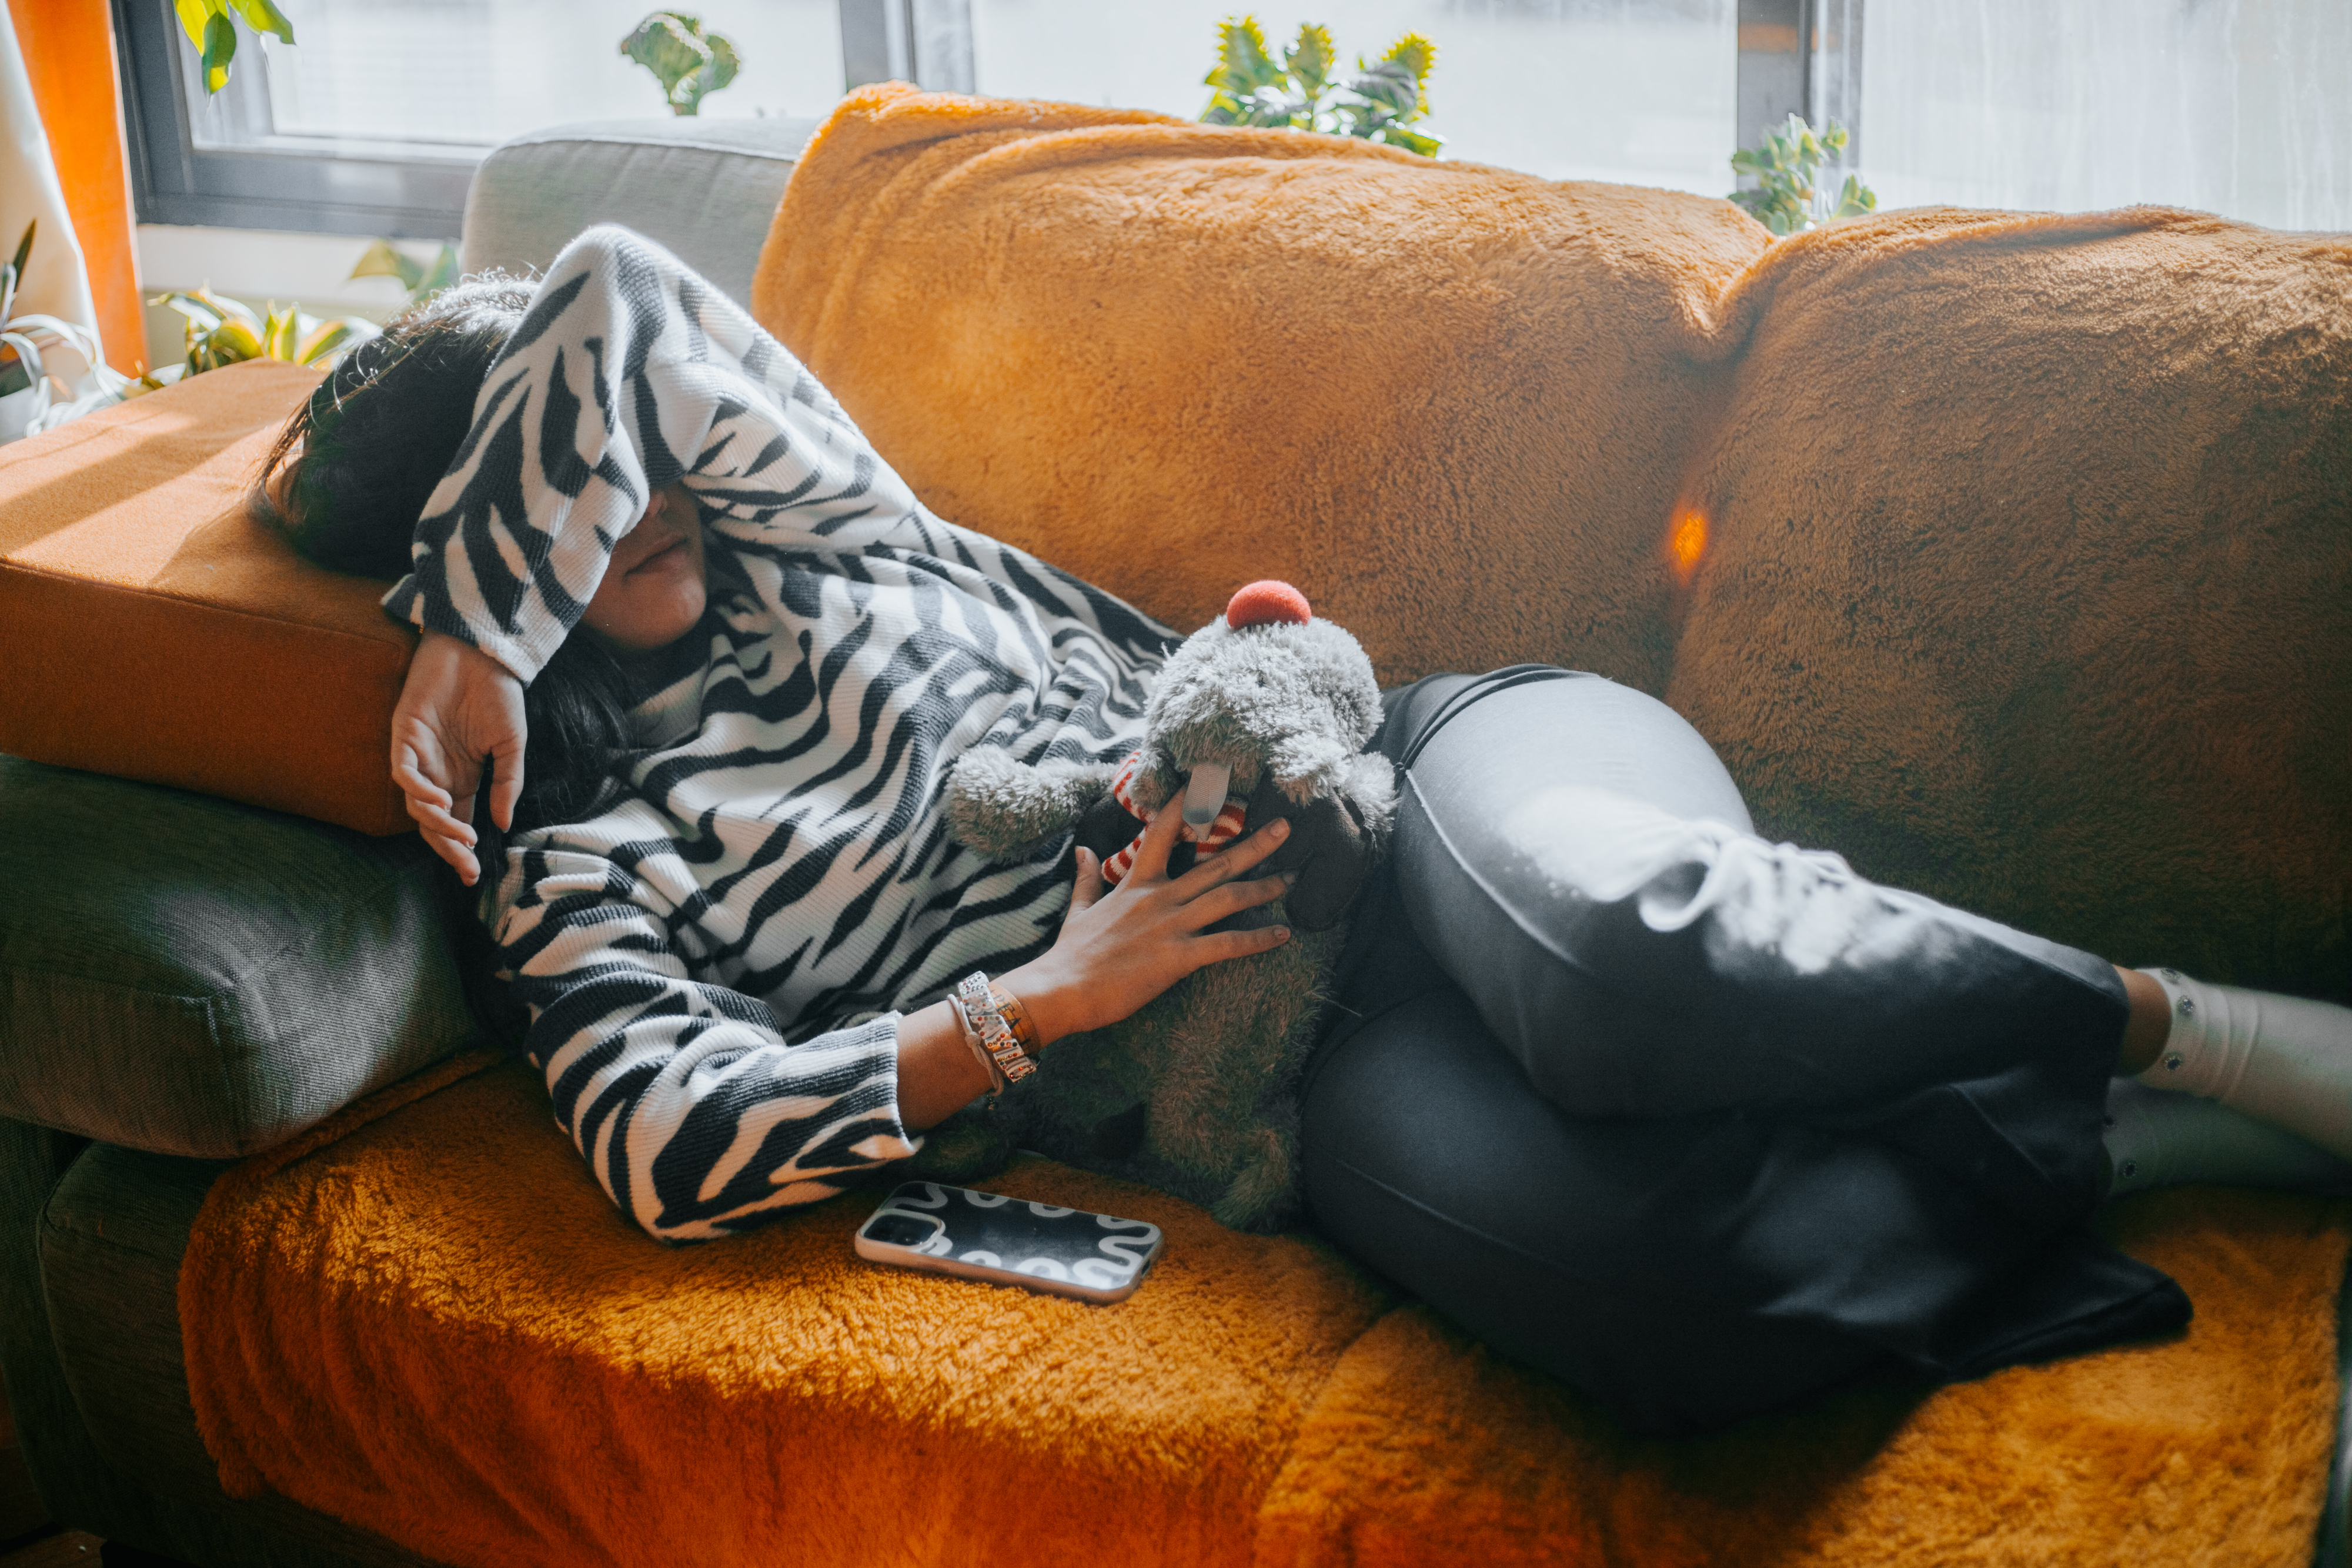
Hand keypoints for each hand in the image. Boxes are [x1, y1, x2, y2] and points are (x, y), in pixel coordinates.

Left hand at [391, 630, 527, 885]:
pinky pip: (403, 773)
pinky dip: (419, 791)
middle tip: (466, 864)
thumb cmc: (498, 695)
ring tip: (461, 832)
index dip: (462, 852)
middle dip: (447, 848)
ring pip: (415, 805)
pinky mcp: (404, 736)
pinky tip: (440, 800)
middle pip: (433, 824)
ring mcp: (420, 757)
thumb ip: (507, 784)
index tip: (474, 876)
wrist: (483, 653)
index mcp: (464, 779)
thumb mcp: (512, 745)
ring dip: (436, 824)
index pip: (458, 824)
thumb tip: (502, 824)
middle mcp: (439, 774)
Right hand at [1001, 800, 1295, 1046]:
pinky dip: (1257, 939)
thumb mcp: (1078, 909)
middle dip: (1254, 845)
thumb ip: (1085, 877)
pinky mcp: (1178, 957)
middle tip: (1286, 828)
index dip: (1185, 805)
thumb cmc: (1070, 954)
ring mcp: (1171, 926)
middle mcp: (1160, 898)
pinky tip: (1283, 935)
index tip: (1208, 784)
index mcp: (1137, 883)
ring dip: (1264, 888)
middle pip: (1216, 863)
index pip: (1163, 831)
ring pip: (1228, 898)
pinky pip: (1227, 945)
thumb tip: (1082, 850)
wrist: (1062, 989)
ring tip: (1292, 879)